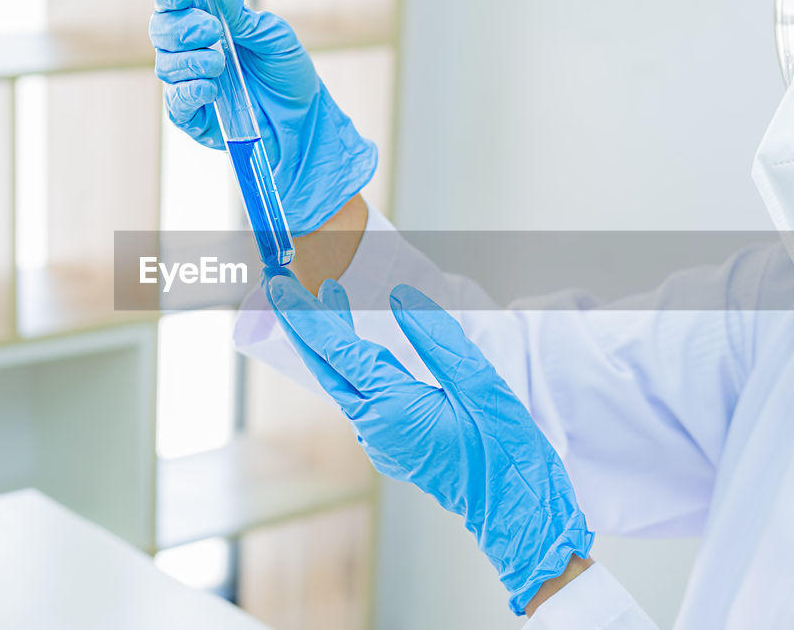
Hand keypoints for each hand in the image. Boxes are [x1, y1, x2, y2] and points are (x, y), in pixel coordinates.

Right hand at [149, 0, 377, 234]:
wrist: (302, 118)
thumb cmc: (287, 73)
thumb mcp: (273, 37)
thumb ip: (243, 16)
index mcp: (206, 21)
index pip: (173, 0)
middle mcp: (189, 49)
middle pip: (161, 29)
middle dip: (181, 27)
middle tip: (212, 31)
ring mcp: (187, 82)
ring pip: (165, 65)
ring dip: (190, 60)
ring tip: (220, 63)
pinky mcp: (191, 115)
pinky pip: (176, 100)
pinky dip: (190, 90)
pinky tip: (211, 88)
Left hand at [263, 270, 593, 614]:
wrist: (513, 506)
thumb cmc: (504, 449)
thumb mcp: (477, 383)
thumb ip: (435, 338)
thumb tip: (399, 298)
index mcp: (393, 407)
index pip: (339, 351)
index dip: (308, 316)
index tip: (280, 288)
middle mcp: (375, 426)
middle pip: (327, 368)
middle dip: (303, 326)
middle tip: (282, 288)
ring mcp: (379, 441)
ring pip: (343, 384)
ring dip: (332, 344)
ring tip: (330, 300)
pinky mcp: (390, 446)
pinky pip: (361, 399)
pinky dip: (354, 367)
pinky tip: (362, 347)